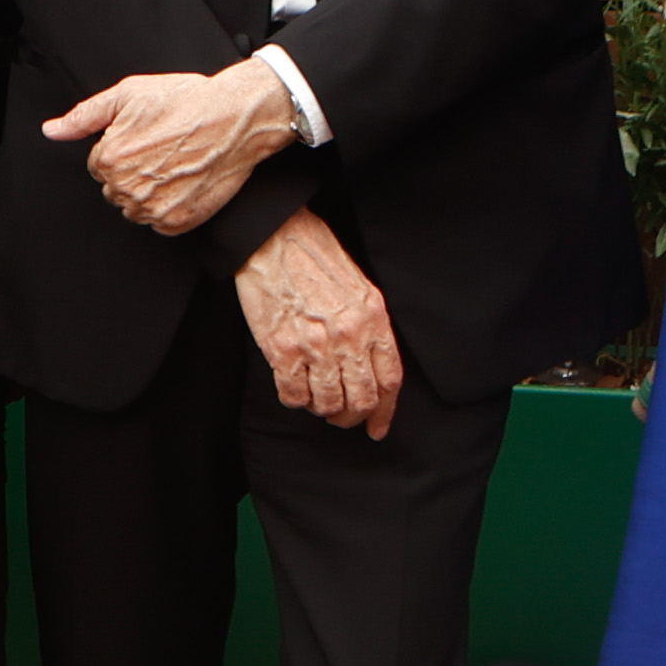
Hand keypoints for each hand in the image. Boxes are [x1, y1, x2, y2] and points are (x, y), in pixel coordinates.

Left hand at [48, 62, 297, 239]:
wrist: (236, 117)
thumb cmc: (187, 101)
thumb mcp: (128, 94)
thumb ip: (84, 116)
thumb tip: (52, 130)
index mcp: (109, 158)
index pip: (99, 164)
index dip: (123, 147)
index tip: (147, 137)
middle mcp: (127, 188)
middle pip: (115, 188)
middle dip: (133, 171)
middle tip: (163, 148)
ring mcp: (152, 208)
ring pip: (135, 207)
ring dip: (149, 191)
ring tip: (175, 164)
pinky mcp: (177, 222)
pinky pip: (160, 222)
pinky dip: (170, 206)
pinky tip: (185, 180)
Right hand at [233, 209, 399, 433]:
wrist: (276, 239)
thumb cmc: (316, 260)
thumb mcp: (360, 290)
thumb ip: (371, 328)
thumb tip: (373, 368)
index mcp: (373, 319)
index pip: (389, 381)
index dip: (384, 411)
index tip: (376, 426)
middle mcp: (349, 335)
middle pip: (361, 399)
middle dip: (351, 416)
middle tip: (341, 415)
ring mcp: (315, 345)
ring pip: (327, 403)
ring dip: (322, 409)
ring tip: (316, 399)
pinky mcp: (282, 349)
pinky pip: (294, 395)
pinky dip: (295, 400)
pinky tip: (294, 388)